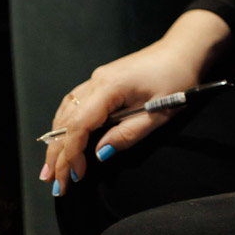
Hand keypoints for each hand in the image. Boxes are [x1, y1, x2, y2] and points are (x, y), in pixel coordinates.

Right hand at [41, 10, 229, 196]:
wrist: (182, 51)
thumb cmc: (176, 80)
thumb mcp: (158, 114)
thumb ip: (127, 135)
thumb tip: (99, 154)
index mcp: (110, 87)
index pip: (79, 125)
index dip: (72, 154)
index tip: (76, 176)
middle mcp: (97, 80)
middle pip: (66, 120)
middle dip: (57, 154)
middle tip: (54, 183)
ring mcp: (97, 78)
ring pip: (66, 111)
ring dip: (57, 140)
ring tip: (51, 168)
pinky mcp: (102, 79)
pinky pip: (75, 104)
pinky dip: (66, 125)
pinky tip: (63, 140)